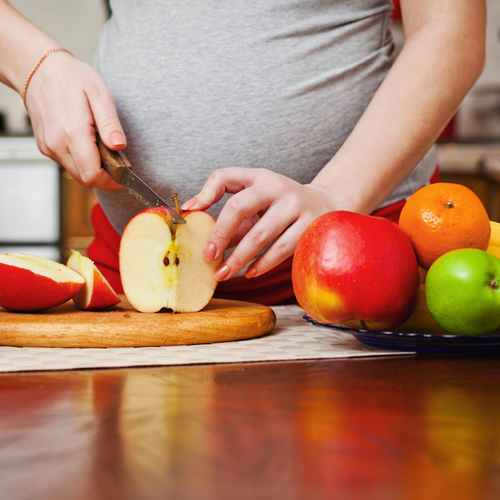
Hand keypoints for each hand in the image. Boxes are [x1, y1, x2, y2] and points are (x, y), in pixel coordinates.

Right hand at [25, 51, 125, 190]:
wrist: (38, 69)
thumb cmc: (71, 78)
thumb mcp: (100, 94)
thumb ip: (110, 124)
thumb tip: (119, 146)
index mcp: (72, 133)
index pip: (93, 175)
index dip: (112, 182)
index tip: (124, 178)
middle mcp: (57, 144)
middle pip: (86, 179)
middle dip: (105, 177)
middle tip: (118, 164)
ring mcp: (48, 147)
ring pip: (76, 174)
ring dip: (93, 170)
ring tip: (102, 149)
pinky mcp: (45, 147)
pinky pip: (67, 164)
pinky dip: (81, 162)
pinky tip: (88, 145)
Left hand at [181, 167, 336, 280]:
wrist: (324, 204)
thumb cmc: (280, 202)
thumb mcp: (256, 195)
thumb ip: (227, 206)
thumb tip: (193, 215)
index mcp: (259, 178)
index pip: (225, 179)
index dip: (205, 194)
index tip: (191, 216)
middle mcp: (277, 188)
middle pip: (239, 208)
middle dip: (220, 235)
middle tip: (208, 257)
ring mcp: (296, 207)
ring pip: (260, 236)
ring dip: (239, 259)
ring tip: (224, 273)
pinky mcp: (309, 227)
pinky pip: (281, 250)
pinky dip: (262, 264)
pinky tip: (250, 273)